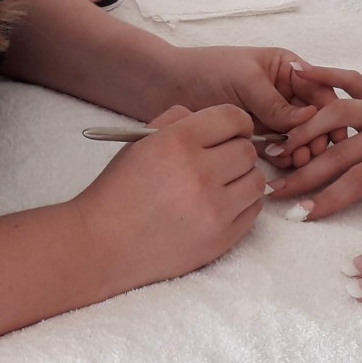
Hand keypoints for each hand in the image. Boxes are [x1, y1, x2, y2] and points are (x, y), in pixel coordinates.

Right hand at [75, 103, 265, 290]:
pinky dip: (242, 204)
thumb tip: (212, 120)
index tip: (232, 130)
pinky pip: (254, 210)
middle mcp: (200, 173)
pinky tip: (220, 204)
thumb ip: (176, 121)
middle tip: (218, 160)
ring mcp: (214, 209)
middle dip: (236, 150)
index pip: (232, 118)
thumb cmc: (119, 191)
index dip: (236, 122)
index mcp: (177, 143)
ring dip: (242, 178)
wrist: (104, 244)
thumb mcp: (139, 144)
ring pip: (257, 180)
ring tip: (220, 183)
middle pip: (247, 150)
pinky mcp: (223, 238)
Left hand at [169, 47, 347, 165]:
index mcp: (289, 69)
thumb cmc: (208, 70)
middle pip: (314, 119)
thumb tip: (309, 120)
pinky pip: (278, 148)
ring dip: (301, 150)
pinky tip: (283, 165)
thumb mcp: (246, 80)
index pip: (320, 92)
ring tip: (297, 161)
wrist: (168, 86)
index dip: (330, 114)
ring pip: (298, 137)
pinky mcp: (258, 136)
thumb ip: (276, 101)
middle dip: (316, 136)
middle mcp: (285, 92)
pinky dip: (283, 157)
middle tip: (312, 153)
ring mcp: (272, 116)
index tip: (333, 134)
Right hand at [268, 65, 361, 224]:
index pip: (361, 179)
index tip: (302, 215)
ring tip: (275, 150)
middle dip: (303, 173)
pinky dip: (323, 76)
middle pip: (338, 151)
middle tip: (273, 192)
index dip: (328, 198)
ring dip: (302, 132)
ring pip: (334, 116)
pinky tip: (297, 73)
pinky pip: (351, 85)